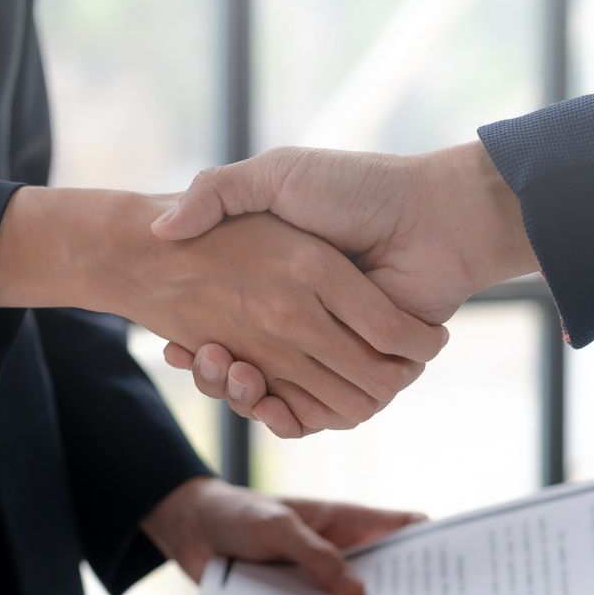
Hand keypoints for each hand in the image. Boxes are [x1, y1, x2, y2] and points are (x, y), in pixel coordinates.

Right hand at [0, 187, 448, 429]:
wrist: (432, 213)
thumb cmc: (355, 188)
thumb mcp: (275, 176)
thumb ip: (217, 191)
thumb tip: (161, 228)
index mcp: (281, 288)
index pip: (220, 334)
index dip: (194, 349)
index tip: (173, 346)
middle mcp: (302, 325)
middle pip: (241, 375)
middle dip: (213, 377)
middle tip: (200, 356)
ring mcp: (333, 352)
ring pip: (272, 400)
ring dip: (243, 397)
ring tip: (227, 369)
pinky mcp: (364, 376)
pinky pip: (319, 416)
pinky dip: (290, 418)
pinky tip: (264, 399)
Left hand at [142, 476, 423, 594]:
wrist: (191, 533)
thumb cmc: (239, 516)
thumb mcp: (277, 528)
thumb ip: (316, 556)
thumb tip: (360, 594)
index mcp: (349, 524)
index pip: (407, 530)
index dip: (436, 546)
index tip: (460, 576)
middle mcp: (341, 557)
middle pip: (389, 581)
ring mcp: (319, 586)